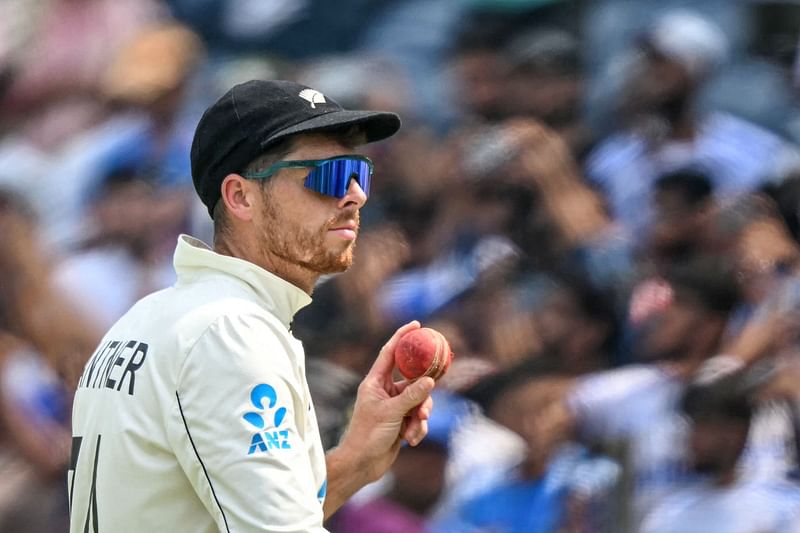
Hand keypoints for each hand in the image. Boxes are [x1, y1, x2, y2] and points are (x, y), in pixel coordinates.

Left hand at [337, 321, 435, 481]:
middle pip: (413, 379)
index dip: (403, 336)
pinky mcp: (401, 421)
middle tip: (432, 390)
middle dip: (423, 391)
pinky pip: (418, 418)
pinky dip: (418, 428)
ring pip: (419, 401)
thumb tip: (431, 381)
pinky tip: (411, 440)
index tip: (417, 325)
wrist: (362, 465)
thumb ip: (412, 396)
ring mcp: (394, 406)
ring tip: (414, 427)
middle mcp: (385, 391)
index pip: (390, 352)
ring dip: (420, 416)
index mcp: (375, 382)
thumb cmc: (367, 436)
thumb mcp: (391, 413)